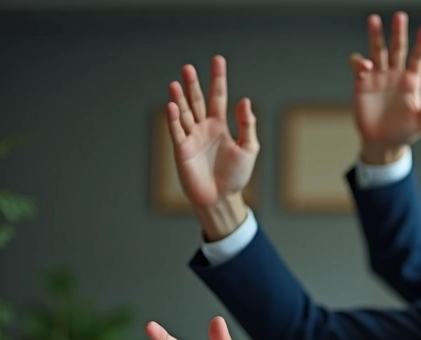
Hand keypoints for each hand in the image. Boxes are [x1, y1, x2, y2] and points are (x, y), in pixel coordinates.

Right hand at [166, 56, 257, 240]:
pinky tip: (172, 105)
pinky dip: (173, 119)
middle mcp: (203, 128)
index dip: (218, 79)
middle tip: (188, 67)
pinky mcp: (182, 150)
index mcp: (219, 125)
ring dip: (179, 98)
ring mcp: (191, 137)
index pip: (218, 96)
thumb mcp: (248, 148)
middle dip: (193, 84)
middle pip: (197, 101)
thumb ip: (247, 125)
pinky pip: (176, 131)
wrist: (222, 198)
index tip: (218, 60)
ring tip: (176, 83)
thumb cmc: (236, 176)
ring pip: (184, 113)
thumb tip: (245, 101)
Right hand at [352, 12, 420, 164]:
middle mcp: (396, 75)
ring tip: (374, 20)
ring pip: (378, 51)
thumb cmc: (405, 133)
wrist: (382, 144)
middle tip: (400, 16)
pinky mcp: (362, 84)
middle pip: (398, 48)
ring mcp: (379, 78)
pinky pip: (359, 66)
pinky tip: (365, 65)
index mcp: (412, 82)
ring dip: (376, 36)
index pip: (419, 57)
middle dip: (399, 32)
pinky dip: (360, 61)